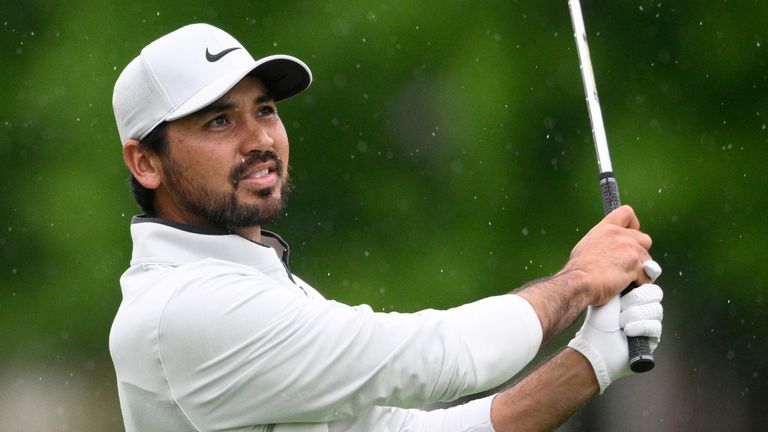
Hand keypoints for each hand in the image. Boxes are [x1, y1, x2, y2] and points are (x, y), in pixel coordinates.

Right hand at [561, 206, 653, 305]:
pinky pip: (646, 276)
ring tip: (625, 279)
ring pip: (647, 259)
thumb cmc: (579, 269)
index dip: (633, 224)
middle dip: (640, 253)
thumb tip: (609, 251)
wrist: (579, 282)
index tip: (631, 234)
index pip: (626, 212)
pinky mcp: (635, 264)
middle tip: (628, 264)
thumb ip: (603, 242)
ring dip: (640, 270)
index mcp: (606, 228)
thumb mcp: (587, 245)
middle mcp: (619, 235)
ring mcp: (629, 249)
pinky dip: (640, 283)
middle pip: (644, 239)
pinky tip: (628, 287)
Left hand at [567, 278, 662, 392]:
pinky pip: (656, 327)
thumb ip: (627, 280)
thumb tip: (645, 265)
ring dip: (634, 315)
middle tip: (621, 306)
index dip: (646, 277)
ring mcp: (649, 323)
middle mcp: (642, 308)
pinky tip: (627, 331)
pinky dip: (639, 327)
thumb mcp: (611, 295)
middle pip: (656, 294)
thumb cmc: (599, 320)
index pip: (649, 281)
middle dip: (636, 299)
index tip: (641, 273)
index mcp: (633, 295)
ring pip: (656, 310)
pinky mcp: (652, 339)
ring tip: (620, 322)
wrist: (595, 345)